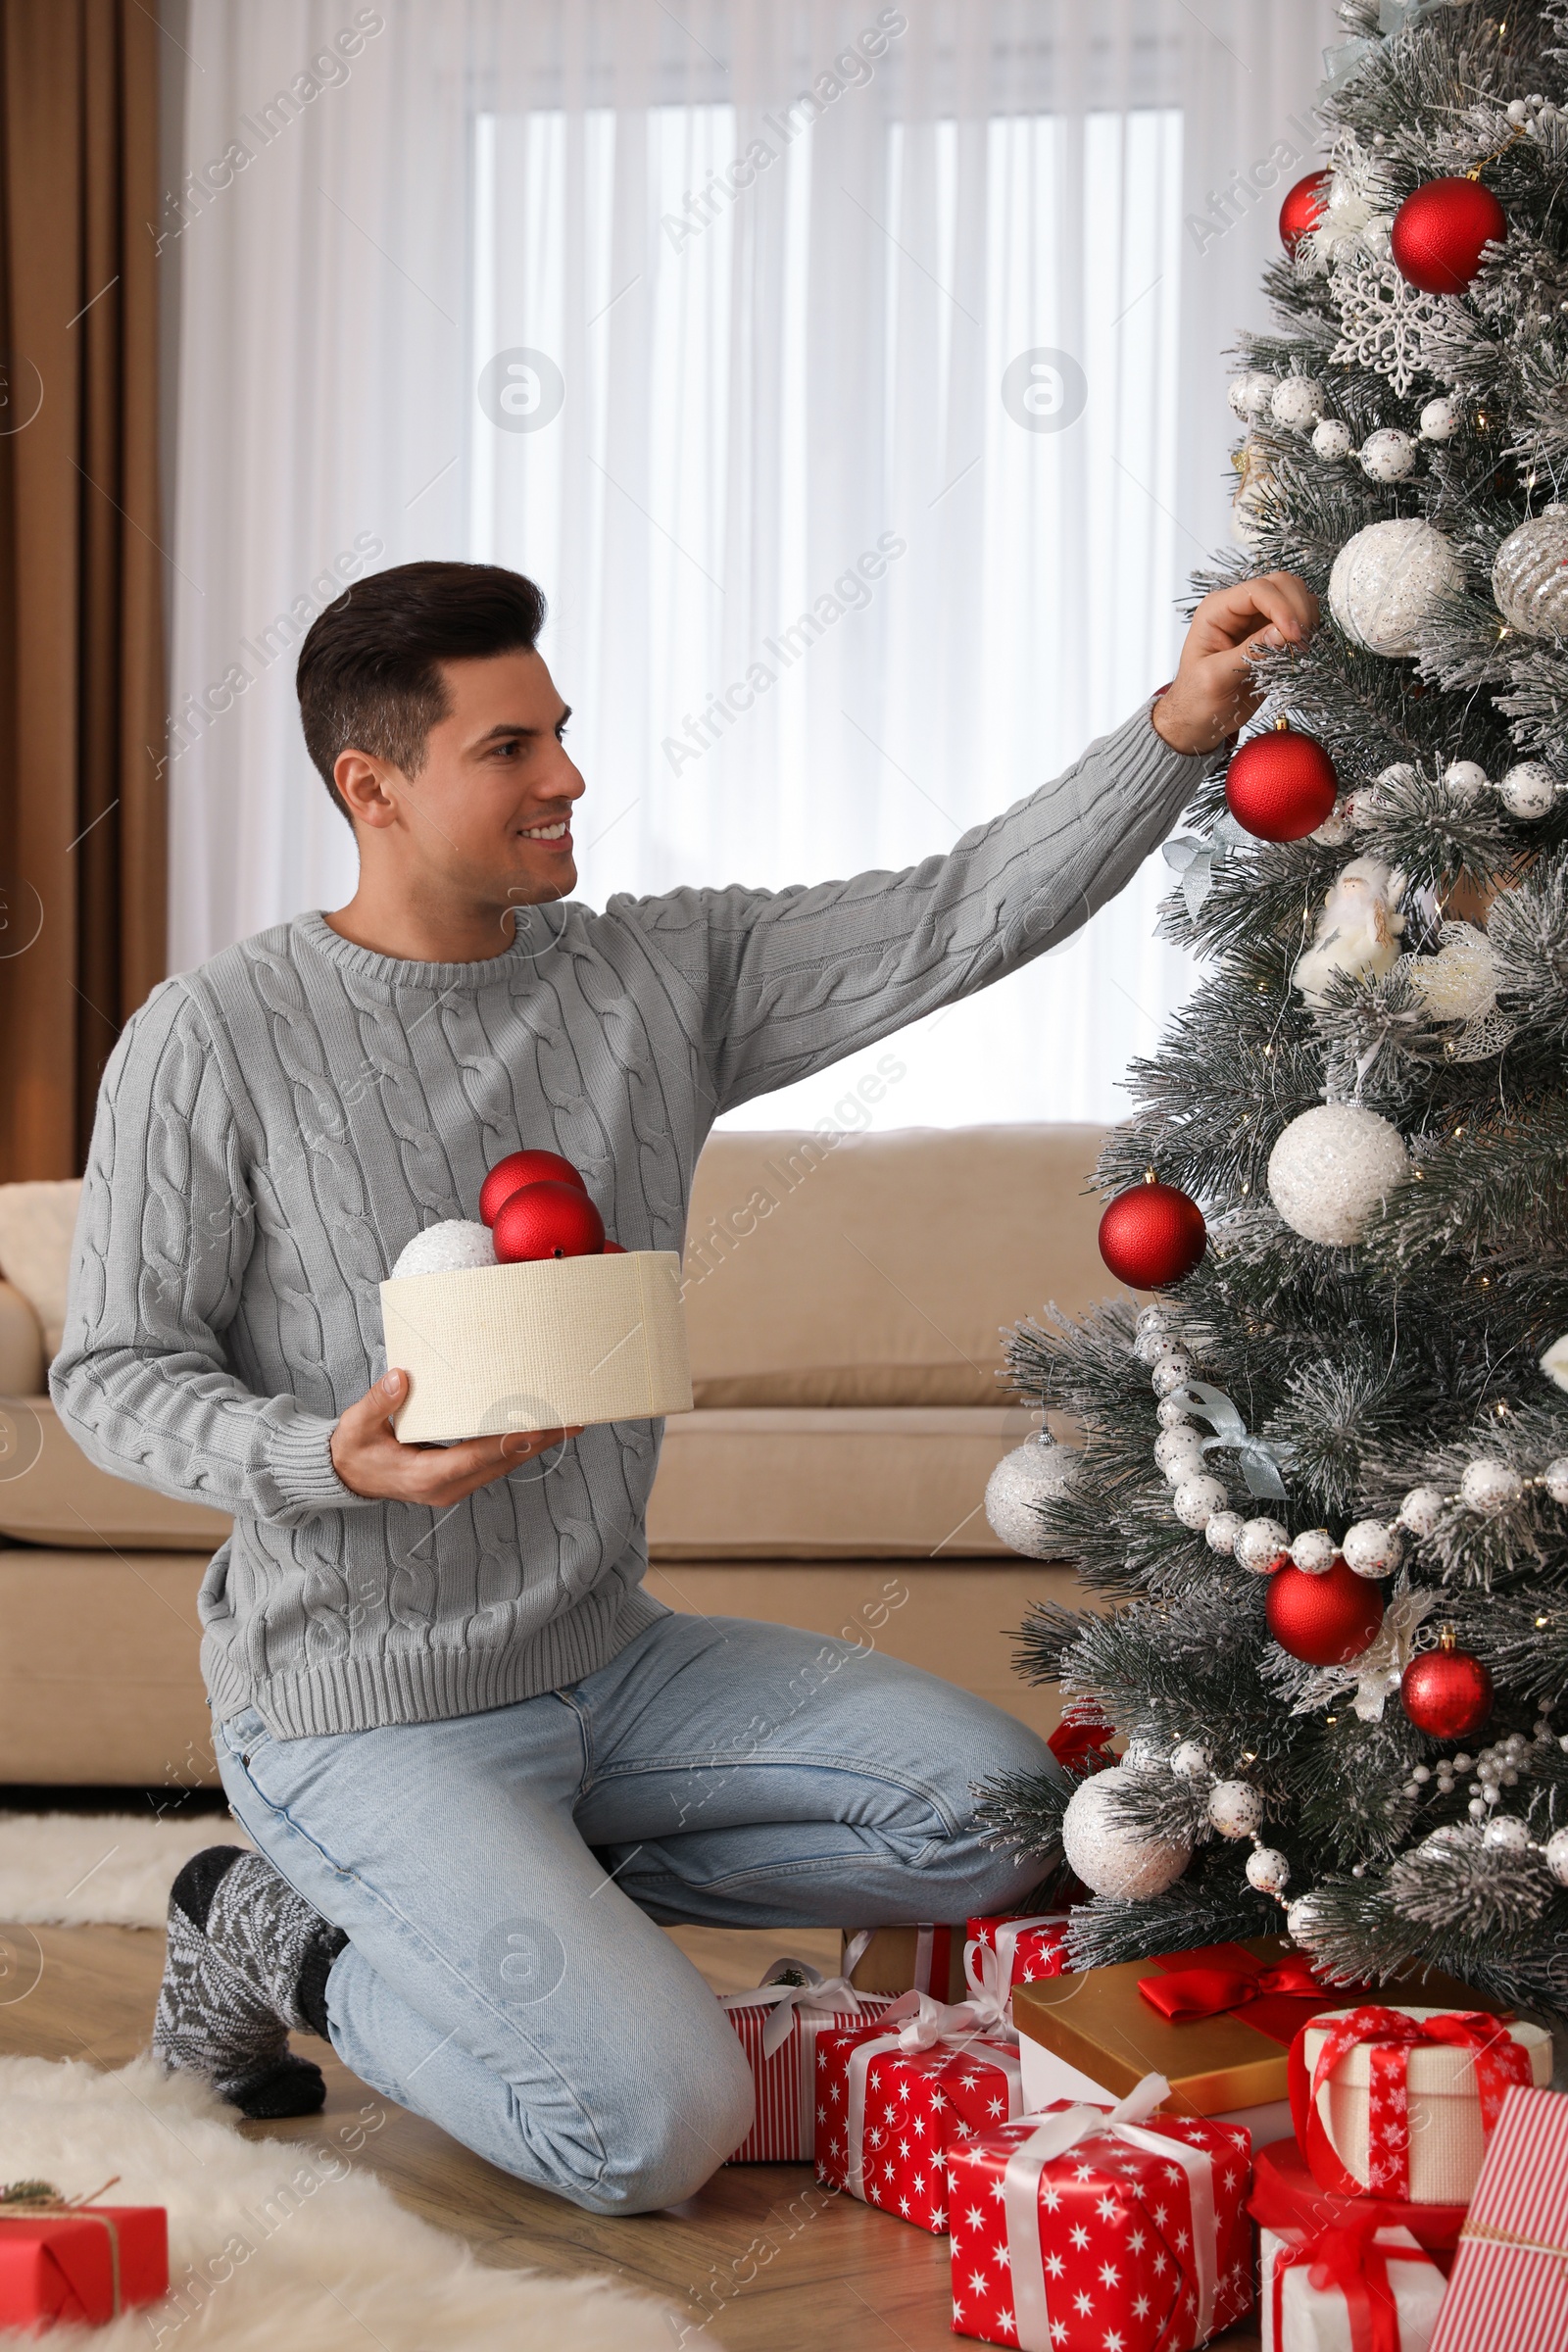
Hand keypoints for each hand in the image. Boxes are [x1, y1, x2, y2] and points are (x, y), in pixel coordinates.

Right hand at [330, 1369, 580, 1503]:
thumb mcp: (358, 1426)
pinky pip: (494, 1464)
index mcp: (425, 1476)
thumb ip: (379, 1404)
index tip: (538, 1427)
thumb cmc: (353, 1450)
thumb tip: (400, 1379)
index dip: (508, 1442)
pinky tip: (537, 1431)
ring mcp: (454, 1486)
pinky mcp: (457, 1480)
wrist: (347, 1476)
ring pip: (503, 1465)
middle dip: (537, 1442)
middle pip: (501, 1463)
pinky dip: (517, 1447)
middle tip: (572, 1420)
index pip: (475, 1458)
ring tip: (566, 1423)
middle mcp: (446, 1487)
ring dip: (534, 1445)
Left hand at [1151, 571, 1318, 754]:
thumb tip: (1283, 632)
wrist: (1198, 718)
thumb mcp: (1216, 678)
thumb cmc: (1197, 700)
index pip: (1257, 590)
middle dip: (1297, 608)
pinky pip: (1297, 617)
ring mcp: (1255, 618)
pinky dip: (1306, 627)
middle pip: (1280, 584)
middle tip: (1302, 641)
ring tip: (1301, 647)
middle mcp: (1237, 608)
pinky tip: (1300, 649)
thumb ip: (1248, 653)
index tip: (1294, 635)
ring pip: (1293, 595)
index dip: (1281, 608)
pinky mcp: (1270, 633)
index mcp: (1216, 611)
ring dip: (1305, 617)